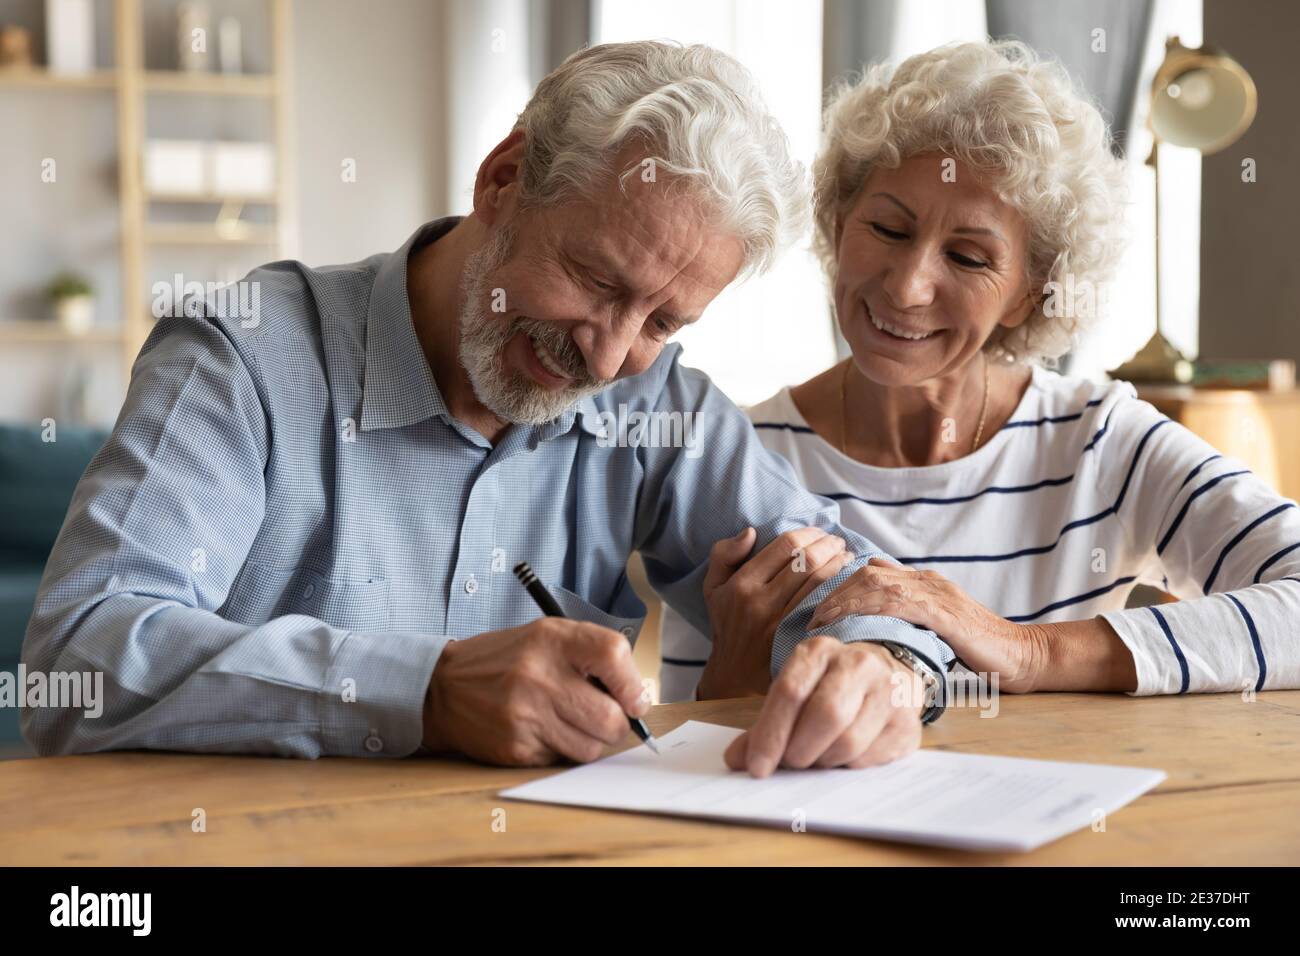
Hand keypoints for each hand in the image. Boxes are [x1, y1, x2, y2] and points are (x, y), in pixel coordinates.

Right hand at [421, 618, 648, 765]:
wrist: (443, 687)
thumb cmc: (506, 660)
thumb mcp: (547, 636)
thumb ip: (592, 654)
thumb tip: (638, 696)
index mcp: (551, 639)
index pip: (612, 655)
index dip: (633, 684)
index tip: (633, 699)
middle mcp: (538, 676)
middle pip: (610, 718)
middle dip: (616, 724)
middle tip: (604, 717)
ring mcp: (525, 715)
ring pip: (590, 748)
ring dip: (590, 742)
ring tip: (570, 724)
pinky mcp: (516, 748)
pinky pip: (561, 761)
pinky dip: (560, 751)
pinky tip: (542, 732)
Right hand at [697, 527, 851, 699]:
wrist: (735, 676)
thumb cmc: (728, 624)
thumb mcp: (713, 588)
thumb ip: (724, 554)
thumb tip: (750, 532)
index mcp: (741, 584)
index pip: (784, 546)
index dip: (807, 533)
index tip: (818, 532)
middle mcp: (760, 602)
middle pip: (806, 561)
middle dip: (827, 545)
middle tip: (837, 541)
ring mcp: (780, 623)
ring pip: (819, 582)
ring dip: (838, 563)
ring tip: (845, 556)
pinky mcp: (796, 638)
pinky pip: (823, 606)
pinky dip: (838, 589)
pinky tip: (845, 581)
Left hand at [724, 636, 923, 776]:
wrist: (887, 674)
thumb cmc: (829, 687)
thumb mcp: (795, 692)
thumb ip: (764, 725)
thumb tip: (735, 760)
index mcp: (819, 651)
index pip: (790, 692)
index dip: (770, 735)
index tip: (757, 768)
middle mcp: (857, 663)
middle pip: (825, 715)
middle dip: (800, 750)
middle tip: (791, 763)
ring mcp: (889, 690)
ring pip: (849, 742)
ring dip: (824, 762)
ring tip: (818, 757)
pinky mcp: (907, 721)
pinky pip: (871, 758)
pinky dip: (849, 767)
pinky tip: (844, 756)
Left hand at [806, 557, 1048, 692]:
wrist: (1023, 655)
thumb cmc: (978, 648)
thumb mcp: (935, 629)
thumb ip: (908, 619)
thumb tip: (869, 624)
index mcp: (923, 583)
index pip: (871, 571)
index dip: (839, 585)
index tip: (815, 606)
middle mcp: (927, 581)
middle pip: (868, 572)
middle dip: (834, 590)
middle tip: (810, 614)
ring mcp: (937, 594)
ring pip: (879, 583)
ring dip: (844, 600)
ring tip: (822, 620)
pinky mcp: (946, 613)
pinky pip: (901, 603)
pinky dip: (871, 609)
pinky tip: (852, 622)